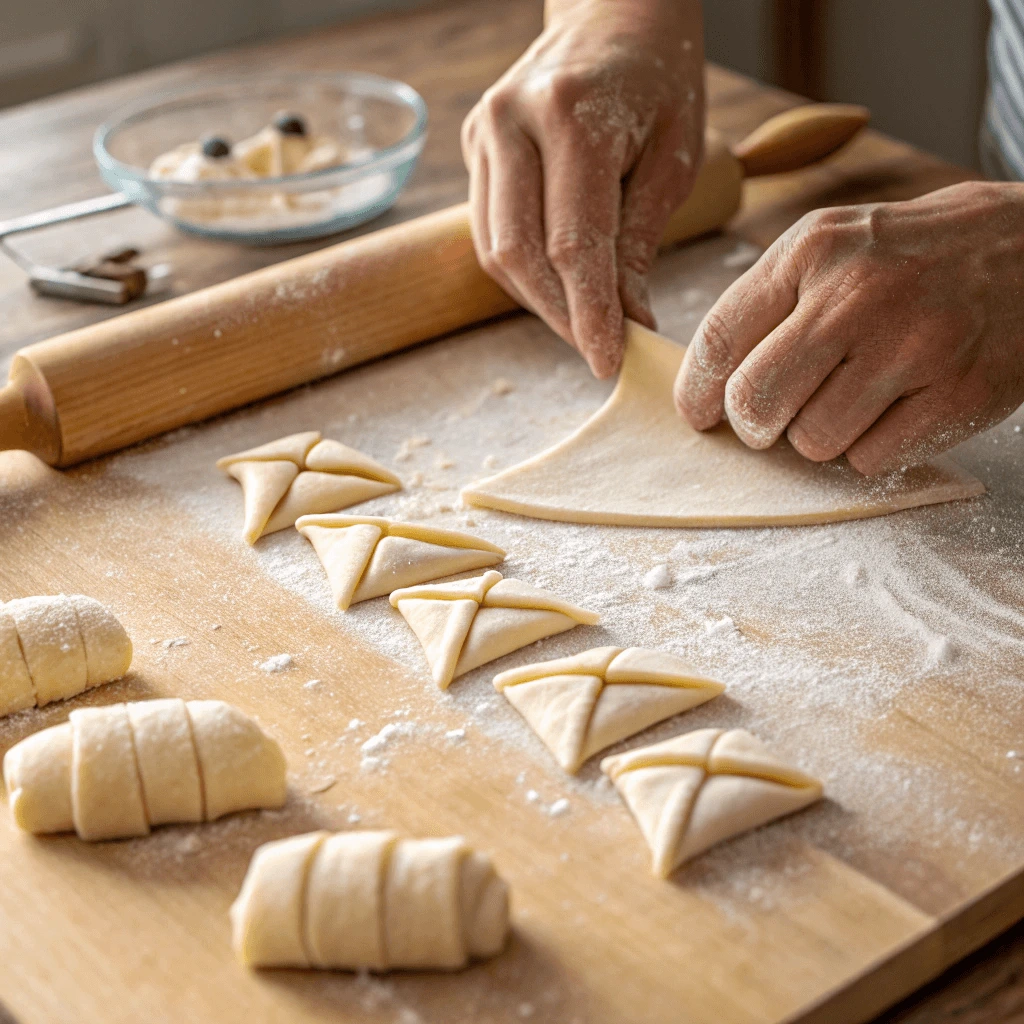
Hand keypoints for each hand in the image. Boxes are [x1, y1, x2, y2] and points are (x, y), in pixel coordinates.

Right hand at [461, 0, 703, 377]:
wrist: (613, 9)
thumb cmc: (659, 76)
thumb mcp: (674, 155)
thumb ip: (641, 239)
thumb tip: (626, 319)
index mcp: (570, 115)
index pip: (571, 243)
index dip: (588, 313)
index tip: (608, 361)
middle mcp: (512, 121)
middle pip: (519, 253)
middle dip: (560, 315)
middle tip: (599, 350)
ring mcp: (484, 132)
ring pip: (495, 249)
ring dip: (538, 299)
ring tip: (583, 321)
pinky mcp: (475, 146)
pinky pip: (489, 229)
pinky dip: (523, 269)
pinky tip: (559, 283)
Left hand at [674, 180, 1023, 472]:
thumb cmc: (910, 258)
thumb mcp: (831, 246)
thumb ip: (766, 304)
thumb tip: (707, 385)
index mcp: (813, 252)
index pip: (720, 340)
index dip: (696, 392)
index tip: (697, 414)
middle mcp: (858, 296)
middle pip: (756, 403)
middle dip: (753, 425)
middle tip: (772, 418)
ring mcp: (911, 348)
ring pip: (811, 441)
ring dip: (818, 436)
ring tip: (851, 397)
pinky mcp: (955, 396)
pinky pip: (868, 461)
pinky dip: (869, 449)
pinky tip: (891, 410)